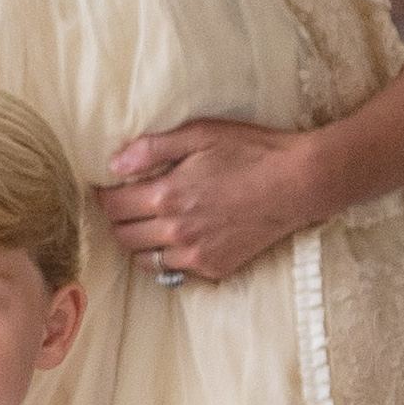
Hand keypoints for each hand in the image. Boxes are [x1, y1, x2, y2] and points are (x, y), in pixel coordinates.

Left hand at [97, 118, 322, 281]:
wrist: (299, 183)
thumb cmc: (251, 151)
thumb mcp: (199, 134)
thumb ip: (152, 148)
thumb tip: (114, 164)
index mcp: (167, 195)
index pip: (113, 206)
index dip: (105, 196)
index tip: (107, 188)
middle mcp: (176, 230)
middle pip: (123, 235)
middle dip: (117, 220)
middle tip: (125, 205)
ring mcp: (196, 254)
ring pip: (144, 259)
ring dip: (138, 242)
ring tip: (147, 224)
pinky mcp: (215, 268)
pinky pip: (175, 270)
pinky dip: (168, 257)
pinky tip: (178, 238)